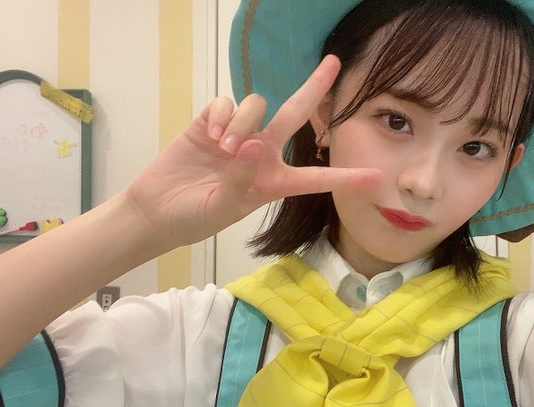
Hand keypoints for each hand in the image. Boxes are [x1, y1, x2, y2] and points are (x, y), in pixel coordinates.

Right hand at [126, 55, 380, 249]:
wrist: (156, 210)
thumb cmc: (195, 218)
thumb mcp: (224, 207)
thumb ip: (242, 179)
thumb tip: (255, 143)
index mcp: (273, 181)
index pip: (315, 177)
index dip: (345, 178)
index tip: (376, 177)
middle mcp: (262, 153)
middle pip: (295, 114)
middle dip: (314, 87)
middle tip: (334, 62)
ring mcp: (238, 135)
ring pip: (257, 105)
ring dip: (243, 121)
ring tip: (223, 148)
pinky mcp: (211, 122)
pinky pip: (226, 103)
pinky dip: (221, 115)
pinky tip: (210, 136)